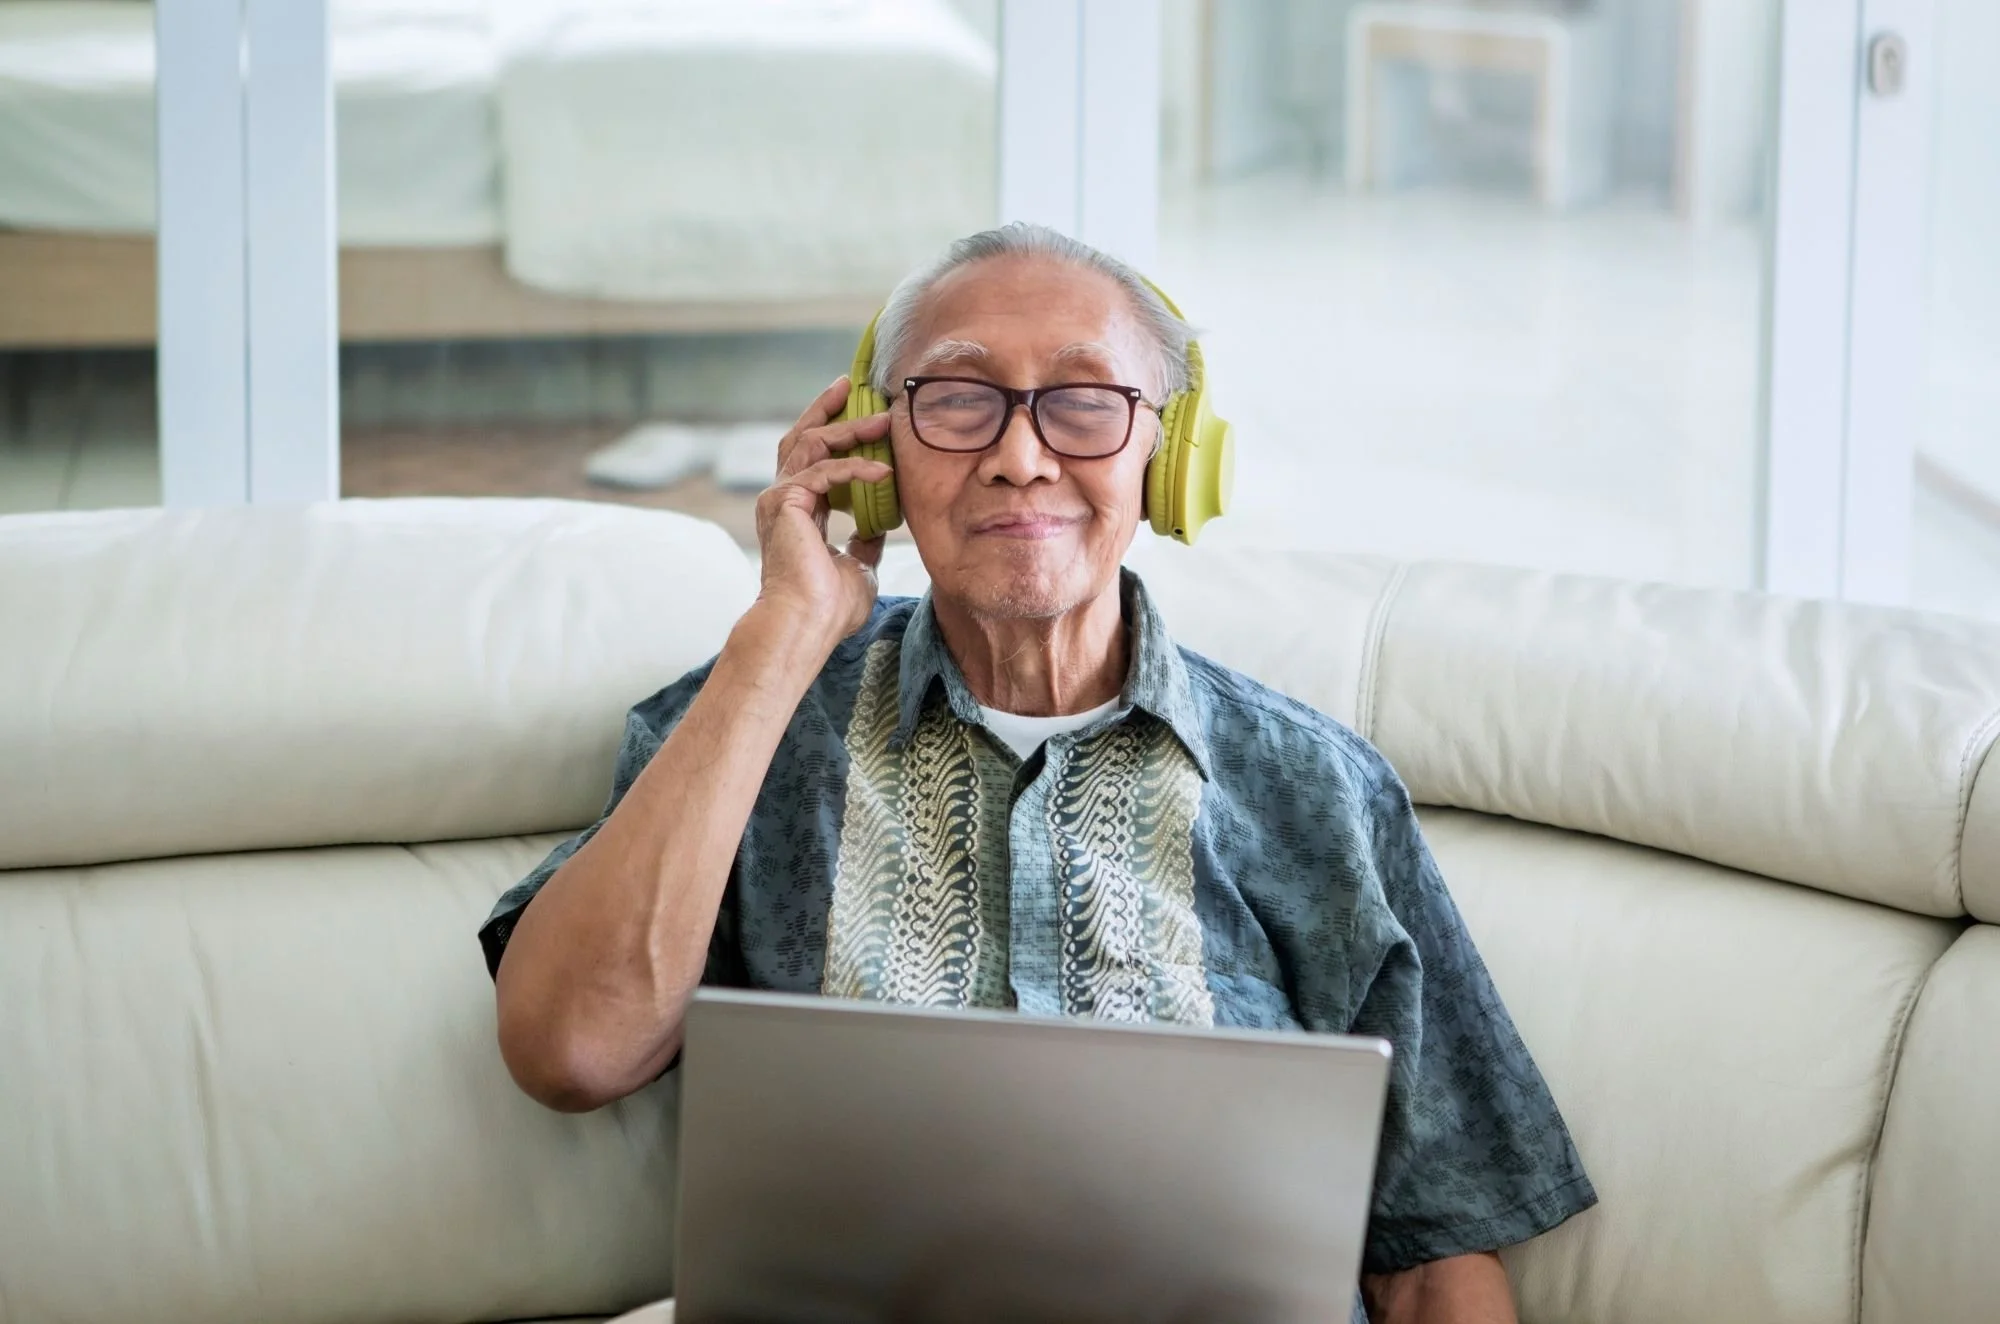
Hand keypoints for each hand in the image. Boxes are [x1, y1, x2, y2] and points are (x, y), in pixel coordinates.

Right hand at [753, 376, 893, 647]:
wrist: (806, 624)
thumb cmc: (829, 606)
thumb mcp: (860, 564)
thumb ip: (865, 538)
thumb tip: (882, 524)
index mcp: (797, 512)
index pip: (813, 461)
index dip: (836, 435)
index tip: (862, 418)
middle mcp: (782, 499)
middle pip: (802, 438)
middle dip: (829, 410)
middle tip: (853, 387)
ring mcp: (779, 498)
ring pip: (812, 444)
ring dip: (848, 428)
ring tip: (882, 419)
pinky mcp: (784, 501)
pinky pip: (824, 470)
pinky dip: (855, 467)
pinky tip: (883, 471)